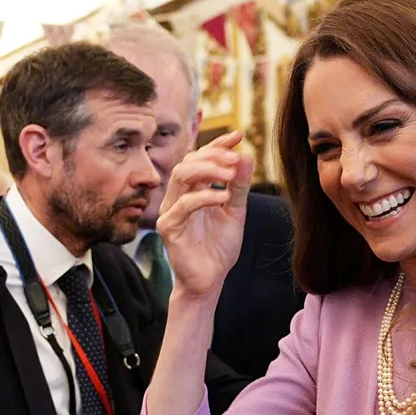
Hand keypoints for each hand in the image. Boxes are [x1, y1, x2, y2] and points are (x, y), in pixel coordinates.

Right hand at [156, 131, 253, 298]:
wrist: (210, 280)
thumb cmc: (219, 247)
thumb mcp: (235, 212)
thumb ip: (239, 186)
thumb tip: (247, 156)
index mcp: (193, 190)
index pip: (200, 158)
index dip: (218, 144)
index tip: (239, 135)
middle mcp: (178, 196)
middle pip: (188, 162)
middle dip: (213, 155)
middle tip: (236, 157)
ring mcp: (170, 210)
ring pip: (181, 177)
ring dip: (208, 170)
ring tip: (231, 173)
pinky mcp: (168, 227)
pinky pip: (183, 205)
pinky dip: (204, 197)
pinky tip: (224, 197)